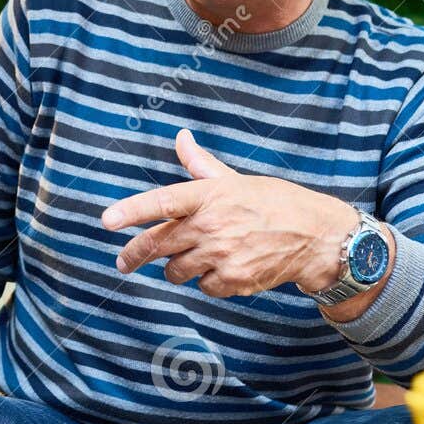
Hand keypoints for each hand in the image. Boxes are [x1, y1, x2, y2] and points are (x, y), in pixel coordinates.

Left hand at [101, 128, 358, 298]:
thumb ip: (201, 165)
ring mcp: (222, 255)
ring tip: (198, 256)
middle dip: (134, 255)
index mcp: (211, 195)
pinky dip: (207, 281)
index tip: (107, 221)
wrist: (317, 237)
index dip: (132, 211)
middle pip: (158, 244)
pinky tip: (225, 267)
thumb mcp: (237, 180)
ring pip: (176, 270)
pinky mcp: (233, 280)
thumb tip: (181, 137)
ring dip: (178, 267)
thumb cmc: (275, 203)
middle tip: (123, 261)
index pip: (163, 202)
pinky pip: (202, 286)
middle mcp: (213, 225)